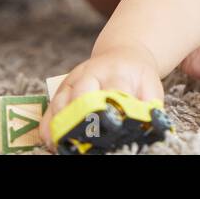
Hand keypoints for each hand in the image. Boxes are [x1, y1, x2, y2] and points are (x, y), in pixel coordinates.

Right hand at [40, 45, 163, 150]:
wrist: (124, 54)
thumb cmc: (138, 77)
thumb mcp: (150, 88)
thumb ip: (148, 108)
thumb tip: (146, 128)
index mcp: (119, 72)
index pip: (115, 91)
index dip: (114, 112)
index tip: (114, 130)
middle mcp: (93, 73)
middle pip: (83, 94)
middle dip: (82, 117)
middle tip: (85, 140)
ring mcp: (75, 79)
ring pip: (62, 100)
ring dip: (61, 123)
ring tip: (62, 144)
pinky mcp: (63, 87)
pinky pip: (50, 106)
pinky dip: (48, 124)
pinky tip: (51, 141)